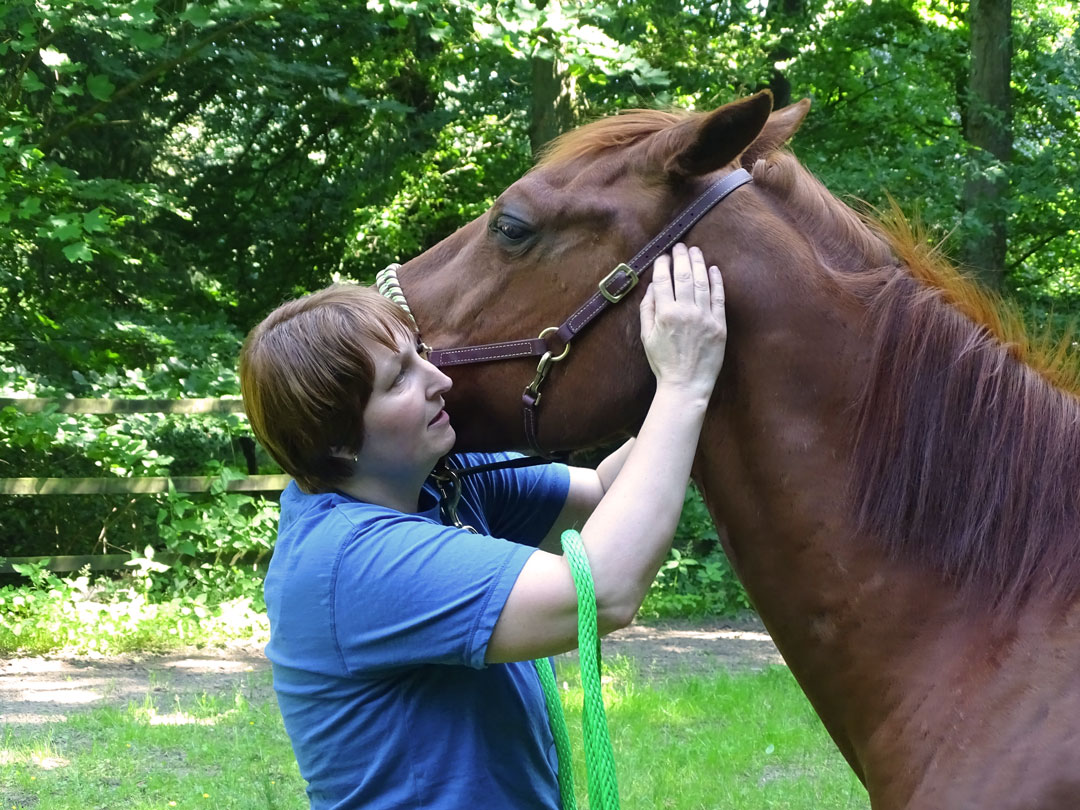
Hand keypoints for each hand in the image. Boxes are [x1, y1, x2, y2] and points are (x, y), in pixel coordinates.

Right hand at [638, 243, 726, 397]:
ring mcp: (705, 317)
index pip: (663, 280)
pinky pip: (719, 297)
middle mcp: (685, 311)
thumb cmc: (663, 362)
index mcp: (665, 314)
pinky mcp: (719, 325)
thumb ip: (647, 309)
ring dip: (698, 263)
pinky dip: (716, 281)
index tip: (663, 256)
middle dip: (681, 257)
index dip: (663, 264)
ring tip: (695, 251)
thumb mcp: (646, 337)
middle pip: (684, 276)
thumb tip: (652, 286)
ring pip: (702, 282)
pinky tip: (713, 269)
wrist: (686, 384)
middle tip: (680, 246)